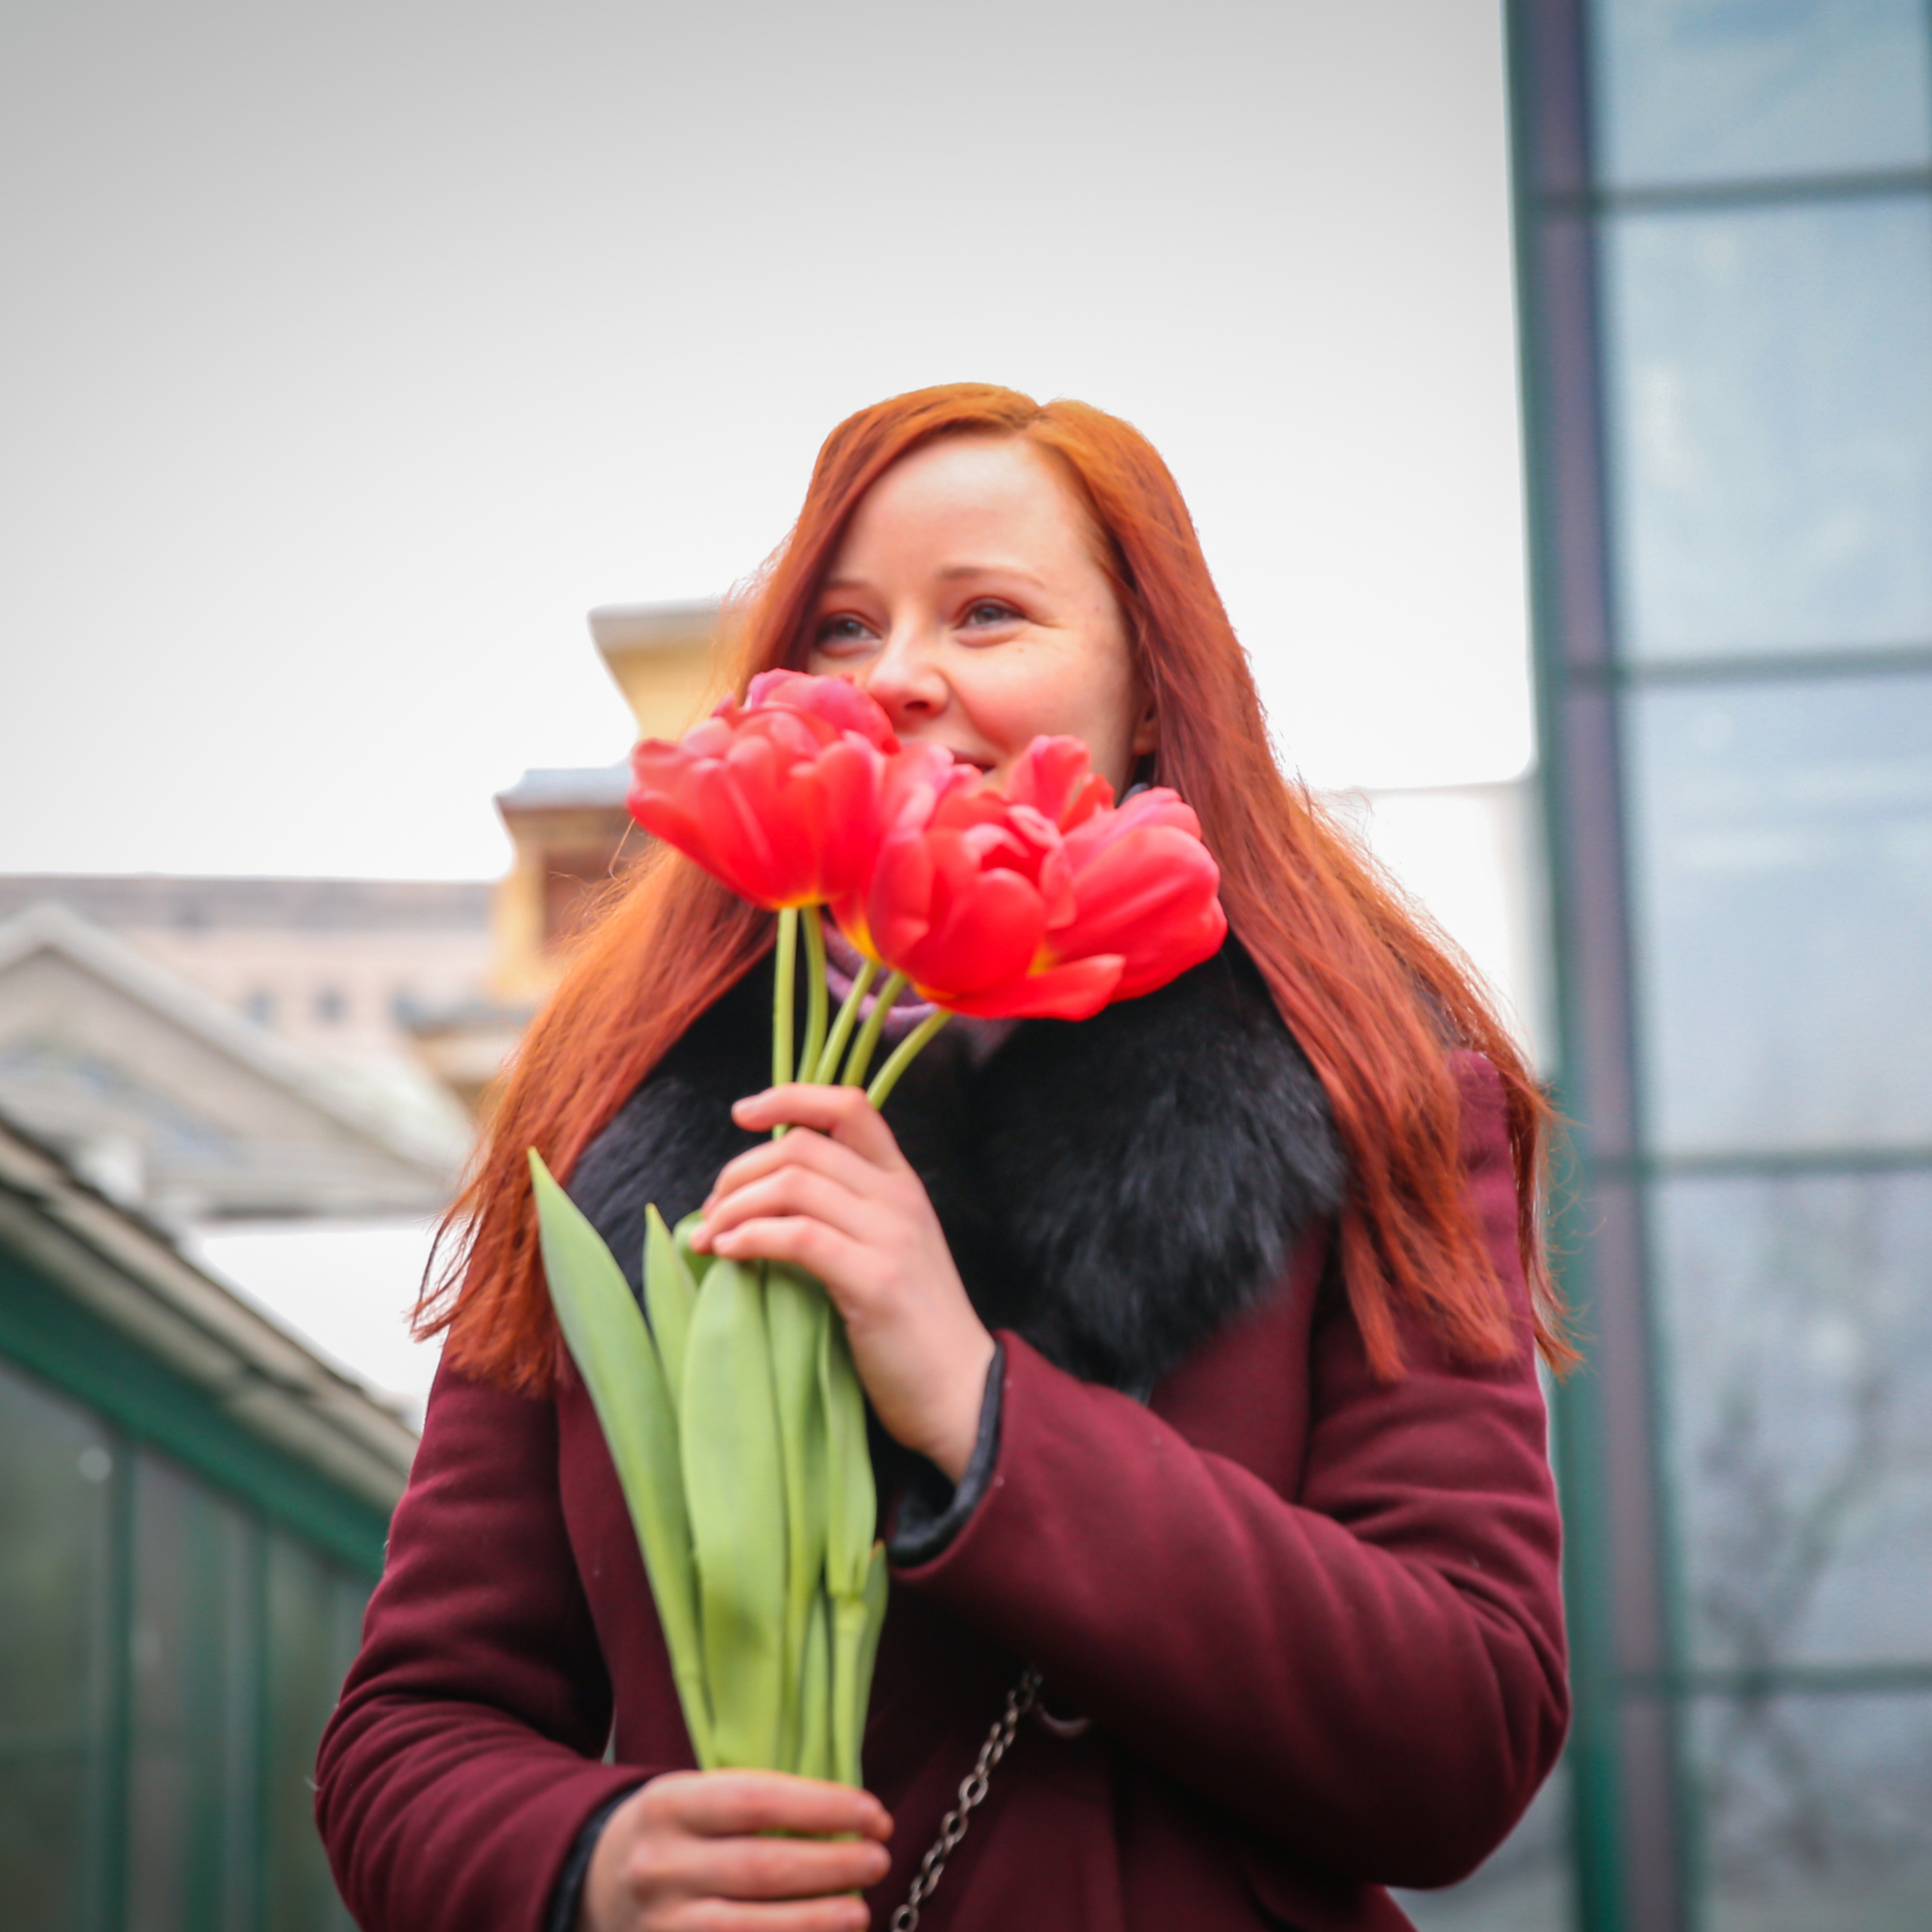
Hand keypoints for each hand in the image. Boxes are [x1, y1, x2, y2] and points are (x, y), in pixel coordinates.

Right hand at [579, 1770, 891, 1931]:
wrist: (592, 1885)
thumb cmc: (672, 1834)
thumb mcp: (695, 1798)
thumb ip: (756, 1805)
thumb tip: (847, 1819)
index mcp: (669, 1805)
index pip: (758, 1800)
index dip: (825, 1807)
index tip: (876, 1815)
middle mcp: (659, 1866)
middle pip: (762, 1867)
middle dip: (832, 1866)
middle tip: (878, 1861)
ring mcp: (661, 1926)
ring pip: (751, 1928)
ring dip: (817, 1921)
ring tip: (860, 1911)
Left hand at [689, 1083, 995, 1480]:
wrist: (963, 1392)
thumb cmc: (914, 1329)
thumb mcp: (891, 1250)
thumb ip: (847, 1213)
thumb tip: (767, 1193)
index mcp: (902, 1183)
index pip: (849, 1106)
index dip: (789, 1097)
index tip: (742, 1113)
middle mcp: (898, 1198)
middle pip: (803, 1145)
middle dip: (740, 1170)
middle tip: (713, 1208)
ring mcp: (890, 1236)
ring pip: (793, 1184)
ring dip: (735, 1207)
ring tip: (711, 1238)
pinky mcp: (875, 1280)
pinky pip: (797, 1236)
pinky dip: (750, 1238)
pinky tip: (730, 1255)